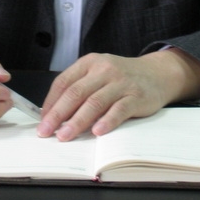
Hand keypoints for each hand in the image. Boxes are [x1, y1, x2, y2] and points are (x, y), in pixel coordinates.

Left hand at [36, 49, 199, 141]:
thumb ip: (79, 89)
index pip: (63, 82)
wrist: (157, 74)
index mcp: (89, 63)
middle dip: (58, 115)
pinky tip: (97, 132)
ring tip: (65, 136)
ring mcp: (120, 82)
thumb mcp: (98, 74)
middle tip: (46, 132)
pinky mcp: (136, 96)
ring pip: (94, 102)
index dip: (50, 103)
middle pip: (76, 93)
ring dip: (77, 121)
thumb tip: (54, 115)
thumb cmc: (122, 78)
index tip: (42, 121)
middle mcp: (104, 69)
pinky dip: (107, 121)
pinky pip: (119, 109)